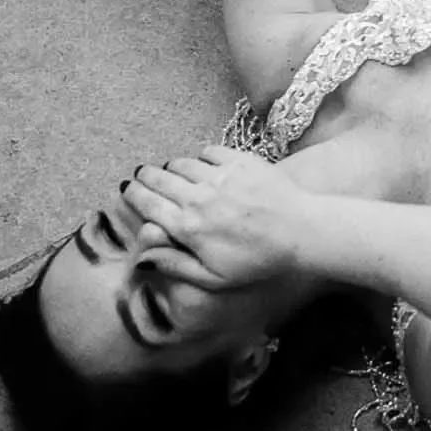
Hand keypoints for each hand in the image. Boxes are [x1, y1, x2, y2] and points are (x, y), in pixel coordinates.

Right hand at [124, 146, 312, 289]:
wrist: (302, 232)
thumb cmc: (258, 261)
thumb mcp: (214, 278)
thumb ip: (175, 266)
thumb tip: (141, 258)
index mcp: (188, 227)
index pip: (148, 204)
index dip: (133, 194)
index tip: (127, 189)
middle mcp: (199, 198)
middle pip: (159, 179)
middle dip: (146, 177)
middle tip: (142, 176)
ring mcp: (221, 176)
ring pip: (182, 164)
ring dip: (172, 167)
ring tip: (170, 172)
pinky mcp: (242, 161)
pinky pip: (209, 151)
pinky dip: (200, 157)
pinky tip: (203, 164)